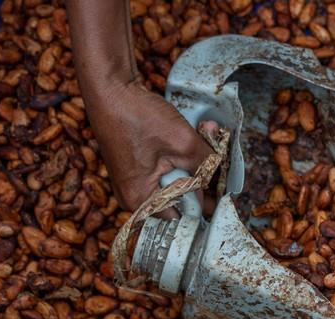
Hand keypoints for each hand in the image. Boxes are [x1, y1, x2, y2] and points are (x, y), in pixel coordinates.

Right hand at [88, 80, 213, 211]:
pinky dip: (183, 154)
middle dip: (204, 175)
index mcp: (140, 200)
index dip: (208, 201)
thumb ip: (207, 167)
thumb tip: (222, 179)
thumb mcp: (183, 143)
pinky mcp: (138, 165)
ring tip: (207, 133)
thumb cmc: (137, 116)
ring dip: (196, 160)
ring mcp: (135, 180)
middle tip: (217, 152)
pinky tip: (196, 133)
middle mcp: (134, 196)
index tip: (225, 184)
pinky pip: (168, 167)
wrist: (109, 87)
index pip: (185, 215)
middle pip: (182, 197)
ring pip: (178, 179)